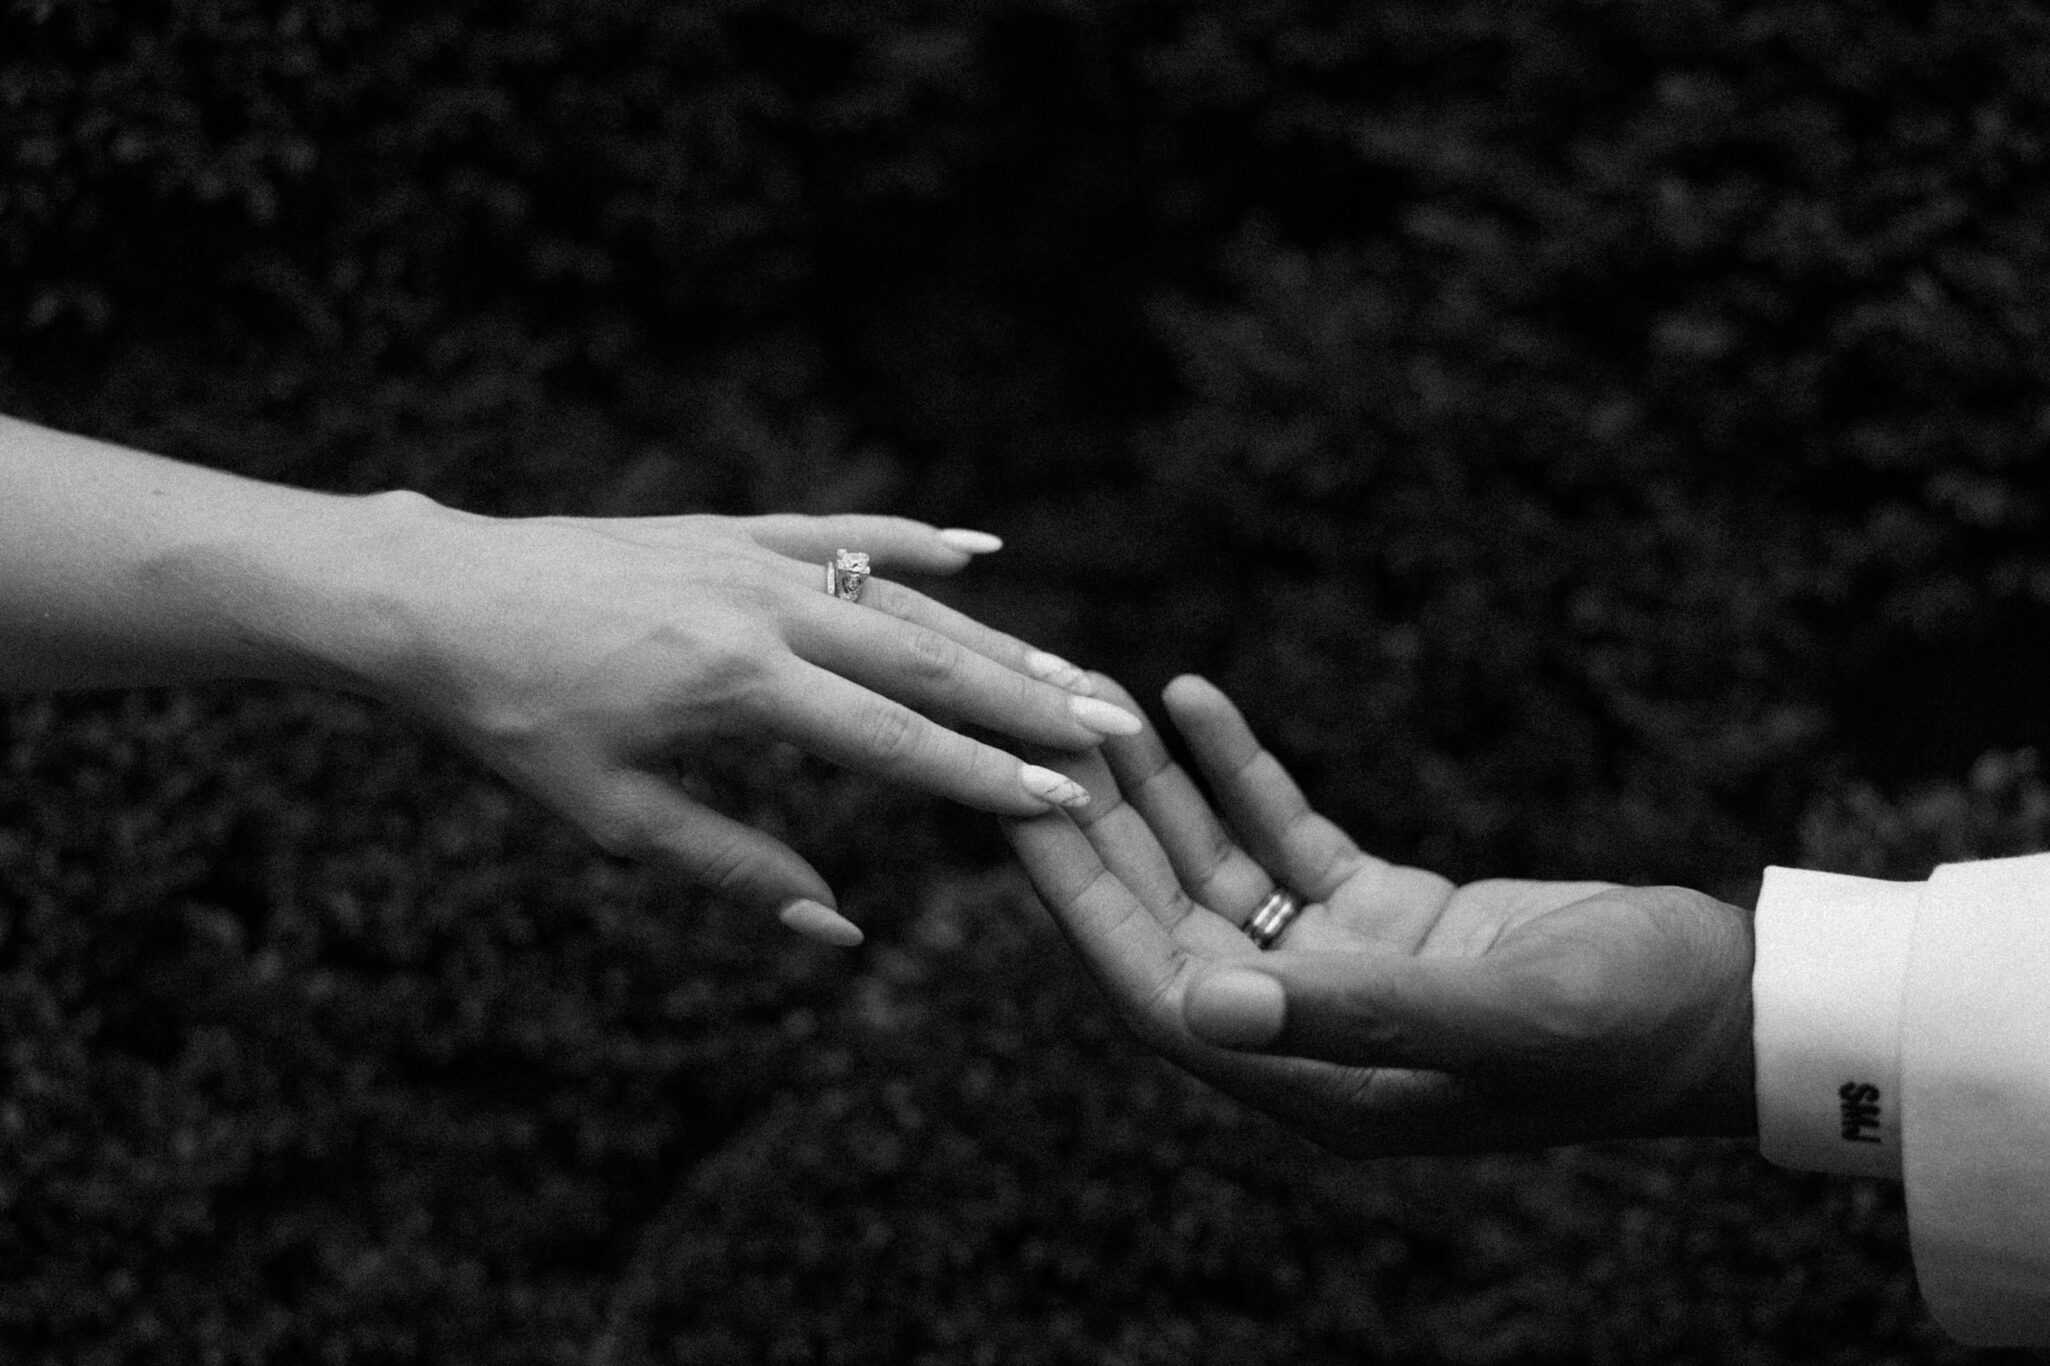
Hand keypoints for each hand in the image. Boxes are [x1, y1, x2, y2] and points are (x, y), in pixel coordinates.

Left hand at [353, 501, 1139, 943]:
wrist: (433, 598)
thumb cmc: (512, 719)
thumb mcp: (612, 816)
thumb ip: (736, 868)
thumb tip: (840, 931)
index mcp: (738, 687)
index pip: (894, 742)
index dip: (985, 777)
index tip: (1067, 800)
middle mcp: (763, 610)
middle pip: (925, 660)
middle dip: (1027, 700)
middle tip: (1115, 727)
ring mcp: (751, 557)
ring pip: (899, 598)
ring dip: (993, 636)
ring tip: (1071, 667)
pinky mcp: (727, 529)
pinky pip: (840, 533)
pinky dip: (911, 541)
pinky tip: (978, 550)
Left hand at [1002, 674, 1755, 1154]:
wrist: (1732, 1002)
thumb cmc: (1631, 1025)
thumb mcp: (1497, 1012)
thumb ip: (1352, 1012)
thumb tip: (1201, 1008)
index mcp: (1316, 1083)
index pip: (1155, 989)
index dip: (1079, 901)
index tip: (1015, 808)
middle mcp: (1311, 1032)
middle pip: (1167, 921)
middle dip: (1100, 828)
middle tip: (1031, 730)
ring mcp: (1344, 968)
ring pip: (1215, 871)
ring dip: (1156, 792)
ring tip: (1097, 701)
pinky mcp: (1386, 915)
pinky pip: (1285, 835)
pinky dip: (1242, 773)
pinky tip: (1195, 698)